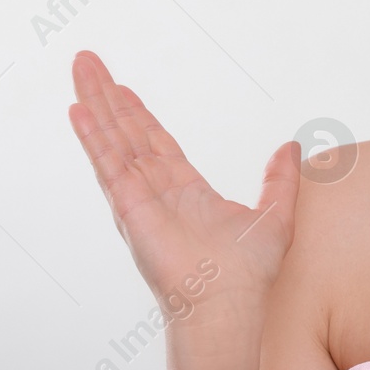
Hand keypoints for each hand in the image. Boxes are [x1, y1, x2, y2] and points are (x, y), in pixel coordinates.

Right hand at [67, 50, 300, 331]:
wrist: (229, 306)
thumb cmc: (248, 276)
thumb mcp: (276, 215)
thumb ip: (281, 180)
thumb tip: (290, 147)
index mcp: (185, 191)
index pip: (155, 143)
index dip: (138, 115)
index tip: (121, 90)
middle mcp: (156, 191)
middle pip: (127, 133)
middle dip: (108, 98)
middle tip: (88, 63)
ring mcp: (139, 198)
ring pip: (114, 140)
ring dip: (96, 105)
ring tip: (81, 70)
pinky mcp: (130, 207)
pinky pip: (109, 164)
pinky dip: (94, 137)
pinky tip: (79, 111)